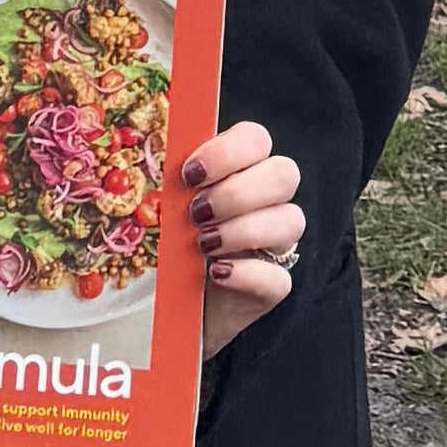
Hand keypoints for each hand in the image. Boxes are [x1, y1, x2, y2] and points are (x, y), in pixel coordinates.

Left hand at [184, 118, 303, 358]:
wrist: (165, 308)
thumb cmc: (163, 245)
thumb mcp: (161, 209)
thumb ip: (167, 182)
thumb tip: (154, 159)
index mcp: (239, 170)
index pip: (256, 138)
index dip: (228, 151)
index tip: (190, 175)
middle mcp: (266, 201)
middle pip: (284, 172)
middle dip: (238, 192)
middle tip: (197, 214)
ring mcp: (274, 244)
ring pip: (292, 220)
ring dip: (244, 229)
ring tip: (203, 245)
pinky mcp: (272, 286)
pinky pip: (279, 276)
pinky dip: (246, 273)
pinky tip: (216, 274)